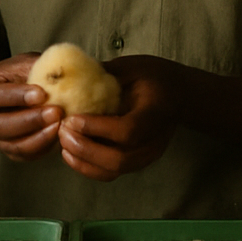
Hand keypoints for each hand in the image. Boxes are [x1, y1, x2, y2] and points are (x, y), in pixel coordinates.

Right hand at [0, 54, 60, 159]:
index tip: (42, 94)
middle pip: (1, 126)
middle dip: (31, 121)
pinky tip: (59, 136)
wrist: (11, 94)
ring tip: (60, 125)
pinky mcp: (8, 150)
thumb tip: (62, 71)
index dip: (18, 96)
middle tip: (56, 112)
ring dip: (39, 138)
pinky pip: (25, 155)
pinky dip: (43, 148)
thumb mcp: (22, 63)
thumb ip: (37, 67)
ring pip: (13, 145)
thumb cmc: (18, 74)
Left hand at [59, 55, 182, 182]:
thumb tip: (66, 75)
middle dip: (85, 149)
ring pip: (114, 170)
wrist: (179, 94)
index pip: (129, 130)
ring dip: (83, 160)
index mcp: (156, 111)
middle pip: (119, 159)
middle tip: (62, 132)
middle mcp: (155, 140)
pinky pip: (111, 173)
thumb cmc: (153, 76)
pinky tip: (70, 154)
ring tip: (62, 143)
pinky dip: (88, 167)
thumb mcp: (131, 67)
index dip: (97, 128)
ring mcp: (148, 155)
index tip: (73, 118)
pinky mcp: (138, 162)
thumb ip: (103, 74)